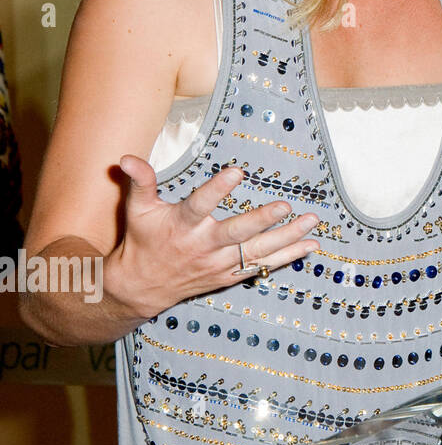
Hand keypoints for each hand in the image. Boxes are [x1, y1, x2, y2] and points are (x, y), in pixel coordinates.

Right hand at [109, 155, 319, 318]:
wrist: (141, 287)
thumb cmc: (143, 241)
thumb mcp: (137, 209)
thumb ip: (140, 182)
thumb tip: (128, 157)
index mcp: (182, 225)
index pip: (200, 204)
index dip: (217, 189)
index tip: (236, 171)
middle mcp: (203, 246)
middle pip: (237, 233)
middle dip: (262, 220)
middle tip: (286, 206)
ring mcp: (219, 264)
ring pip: (257, 251)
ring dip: (287, 238)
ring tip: (311, 221)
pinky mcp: (229, 276)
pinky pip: (262, 266)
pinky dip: (287, 257)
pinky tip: (311, 245)